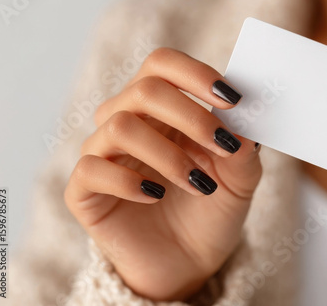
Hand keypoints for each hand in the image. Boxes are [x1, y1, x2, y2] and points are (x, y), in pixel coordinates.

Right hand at [64, 48, 261, 300]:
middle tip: (222, 145)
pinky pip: (92, 169)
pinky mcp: (84, 190)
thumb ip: (242, 147)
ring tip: (198, 185)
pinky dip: (129, 182)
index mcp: (161, 109)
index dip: (196, 74)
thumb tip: (243, 117)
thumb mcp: (239, 179)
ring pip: (120, 126)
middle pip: (144, 90)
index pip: (163, 65)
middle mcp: (127, 122)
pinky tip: (156, 196)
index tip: (232, 100)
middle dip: (191, 116)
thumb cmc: (211, 210)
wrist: (189, 261)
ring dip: (168, 155)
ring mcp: (102, 154)